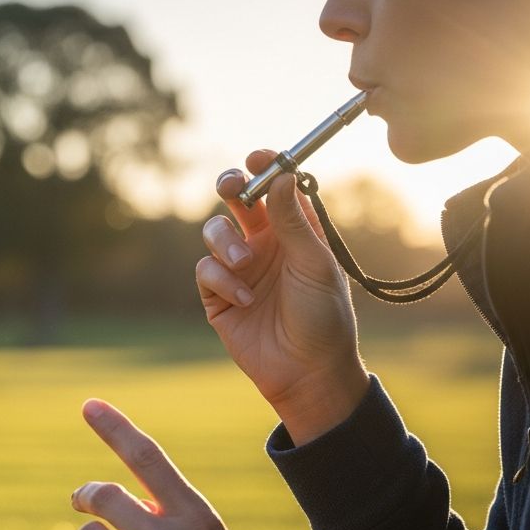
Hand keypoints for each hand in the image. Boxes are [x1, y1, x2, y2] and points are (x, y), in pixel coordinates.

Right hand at [197, 153, 368, 443]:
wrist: (307, 372)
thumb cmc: (324, 317)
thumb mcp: (314, 265)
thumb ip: (294, 222)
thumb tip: (282, 175)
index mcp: (295, 232)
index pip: (276, 187)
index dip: (265, 167)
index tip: (257, 157)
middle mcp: (264, 244)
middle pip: (236, 200)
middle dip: (230, 187)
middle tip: (231, 186)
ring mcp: (238, 269)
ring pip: (214, 232)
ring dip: (226, 242)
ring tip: (245, 266)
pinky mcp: (217, 295)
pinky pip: (205, 270)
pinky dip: (222, 280)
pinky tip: (245, 299)